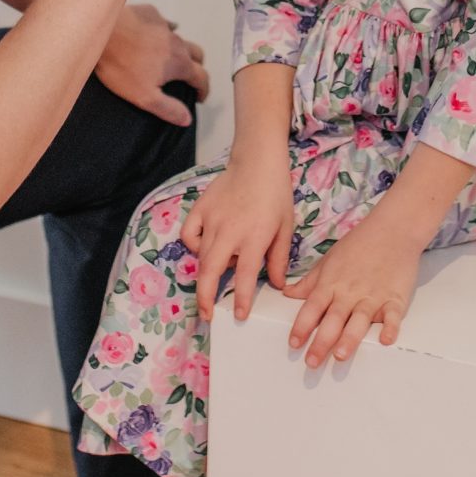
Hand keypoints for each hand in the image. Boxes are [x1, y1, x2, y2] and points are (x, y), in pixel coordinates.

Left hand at [96, 2, 208, 127]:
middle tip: (188, 78)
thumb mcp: (144, 97)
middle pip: (198, 54)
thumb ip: (168, 108)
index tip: (199, 98)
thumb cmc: (122, 66)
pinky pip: (163, 23)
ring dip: (181, 50)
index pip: (201, 78)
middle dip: (198, 67)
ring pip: (180, 38)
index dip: (203, 90)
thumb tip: (187, 118)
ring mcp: (164, 26)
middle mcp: (177, 43)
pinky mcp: (150, 14)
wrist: (103, 32)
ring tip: (170, 59)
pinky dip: (164, 32)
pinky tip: (153, 36)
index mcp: (180, 63)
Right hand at [183, 154, 293, 322]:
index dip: (241, 299)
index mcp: (254, 237)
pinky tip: (205, 246)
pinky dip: (194, 245)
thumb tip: (276, 284)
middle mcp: (230, 232)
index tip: (239, 315)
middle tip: (207, 315)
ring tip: (214, 281)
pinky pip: (189, 236)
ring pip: (201, 256)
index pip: (245, 276)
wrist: (257, 161)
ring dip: (206, 274)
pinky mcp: (199, 210)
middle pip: (211, 272)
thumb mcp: (286, 228)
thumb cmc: (275, 194)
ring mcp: (211, 220)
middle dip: (206, 298)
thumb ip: (279, 258)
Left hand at [284, 215, 420, 366]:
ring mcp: (373, 295)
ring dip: (350, 338)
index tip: (294, 344)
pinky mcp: (395, 297)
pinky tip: (386, 340)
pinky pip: (393, 315)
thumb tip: (287, 293)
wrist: (393, 229)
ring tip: (340, 356)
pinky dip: (391, 327)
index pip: (312, 308)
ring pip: (359, 320)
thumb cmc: (359, 244)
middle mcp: (350, 292)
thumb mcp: (329, 260)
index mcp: (332, 283)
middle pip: (333, 320)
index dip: (302, 326)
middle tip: (311, 362)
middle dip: (321, 342)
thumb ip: (309, 281)